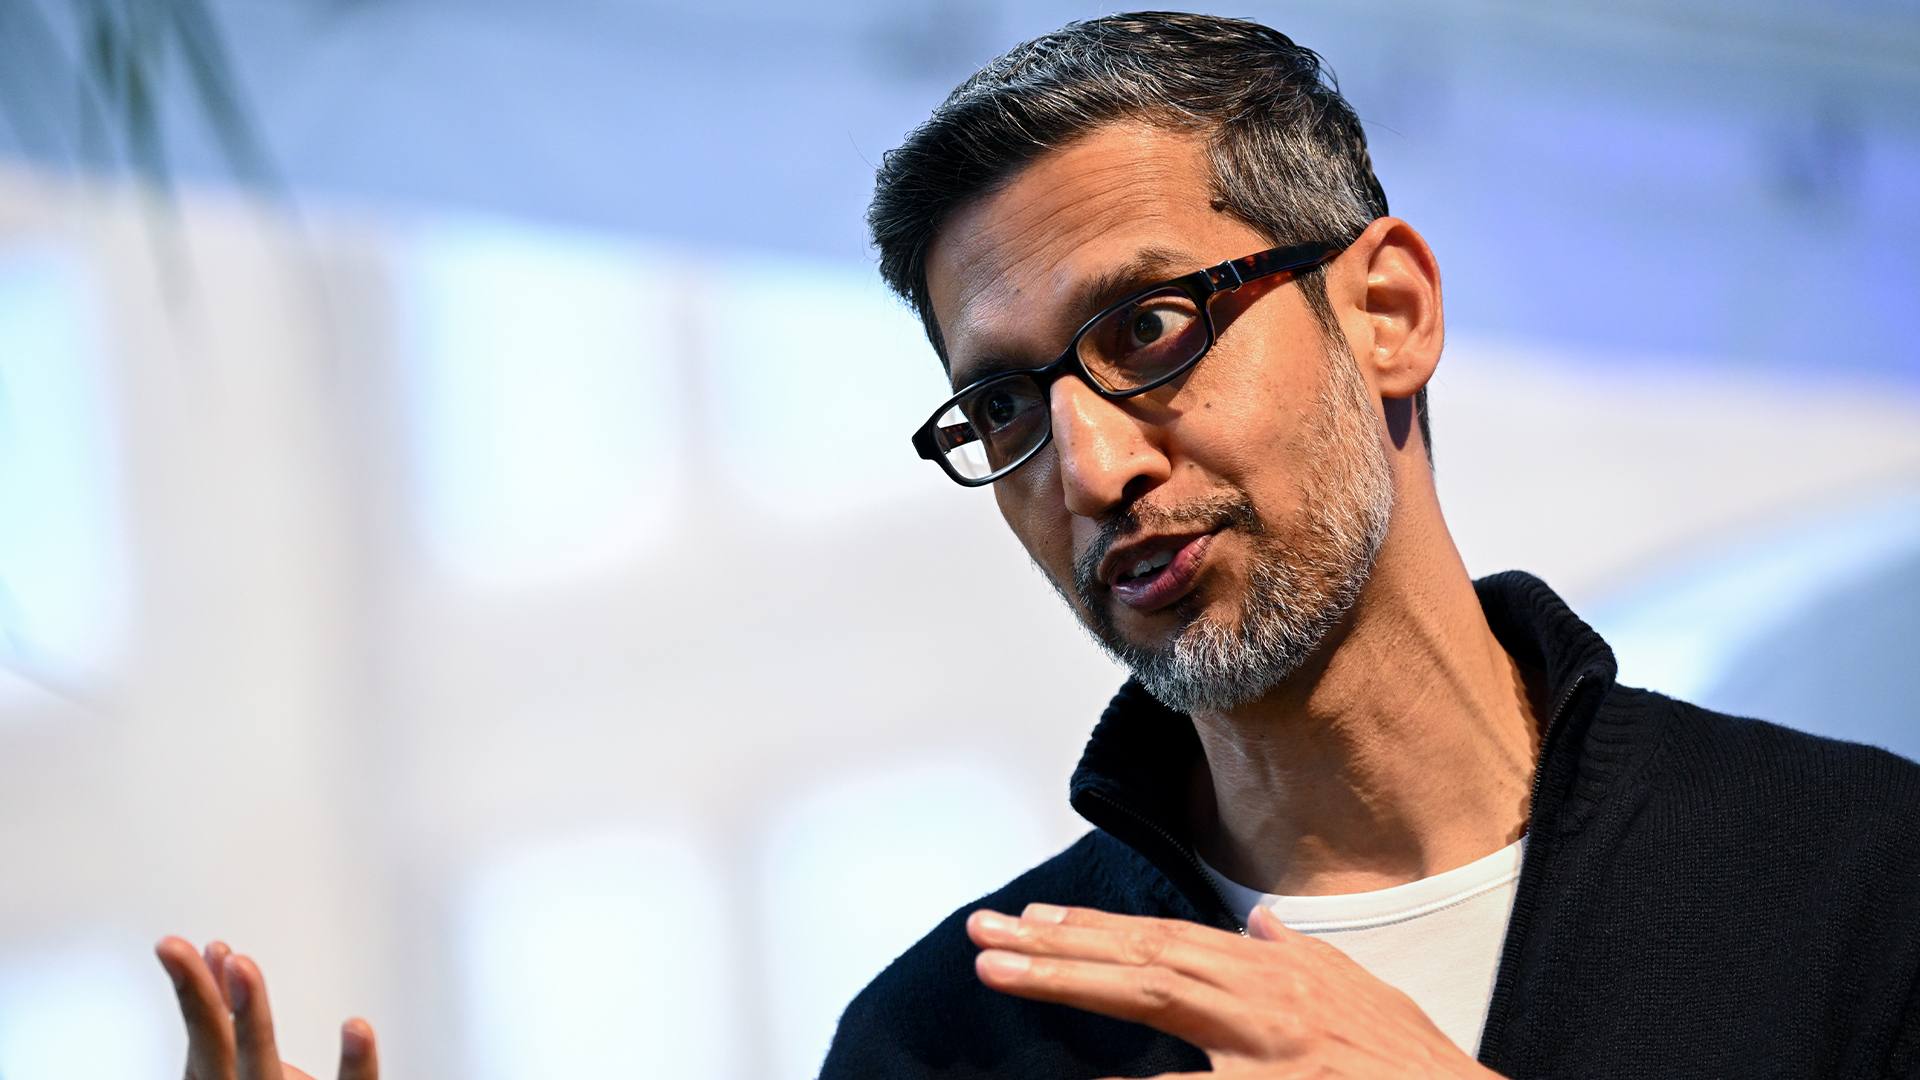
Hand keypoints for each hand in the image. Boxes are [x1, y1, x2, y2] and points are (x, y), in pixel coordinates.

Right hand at [155, 937, 377, 1079]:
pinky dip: (354, 1067)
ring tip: (240, 964)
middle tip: (202, 950)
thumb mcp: (249, 1072)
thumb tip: (223, 953)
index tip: (179, 943)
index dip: (193, 994)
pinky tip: (356, 1026)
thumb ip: (235, 1029)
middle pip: (216, 1054)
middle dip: (201, 1000)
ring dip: (248, 1017)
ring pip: (262, 1072)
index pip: (206, 1041)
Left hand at [966, 903, 1499, 1078]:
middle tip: (984, 936)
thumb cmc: (1411, 1063)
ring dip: (1072, 980)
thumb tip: (1259, 922)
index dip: (1094, 929)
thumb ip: (1298, 955)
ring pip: (1153, 997)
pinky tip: (1088, 1075)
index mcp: (1274, 972)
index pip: (1164, 939)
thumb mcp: (1355, 990)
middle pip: (1142, 957)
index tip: (1033, 922)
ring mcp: (1266, 1049)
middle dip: (1058, 945)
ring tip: (999, 970)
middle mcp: (1263, 998)